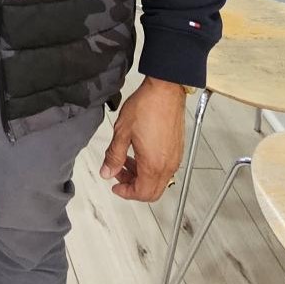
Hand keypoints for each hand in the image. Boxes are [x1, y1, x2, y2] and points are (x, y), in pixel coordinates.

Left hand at [99, 77, 185, 200]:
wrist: (165, 90)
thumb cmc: (146, 106)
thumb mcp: (122, 132)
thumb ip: (113, 156)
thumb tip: (107, 172)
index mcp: (153, 164)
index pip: (142, 193)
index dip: (126, 193)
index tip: (115, 186)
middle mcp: (168, 165)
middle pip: (152, 192)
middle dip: (133, 186)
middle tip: (118, 173)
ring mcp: (175, 157)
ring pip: (158, 180)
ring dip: (141, 176)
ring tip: (125, 159)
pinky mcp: (177, 148)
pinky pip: (165, 168)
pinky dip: (150, 167)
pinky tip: (138, 152)